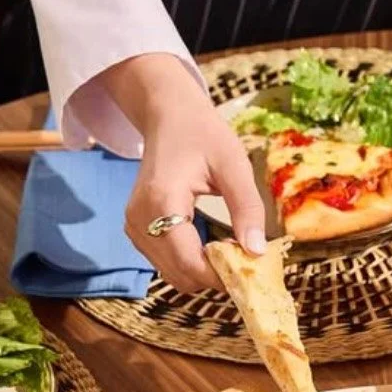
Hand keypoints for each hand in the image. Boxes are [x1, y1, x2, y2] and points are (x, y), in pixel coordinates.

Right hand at [103, 54, 266, 292]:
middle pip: (180, 275)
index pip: (189, 263)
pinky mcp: (136, 230)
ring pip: (173, 274)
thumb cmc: (201, 133)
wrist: (168, 115)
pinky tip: (212, 244)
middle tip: (246, 261)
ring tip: (231, 250)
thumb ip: (246, 208)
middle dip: (215, 276)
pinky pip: (166, 262)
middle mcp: (140, 220)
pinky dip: (191, 262)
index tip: (252, 272)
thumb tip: (257, 252)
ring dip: (204, 272)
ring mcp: (133, 227)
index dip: (222, 276)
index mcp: (162, 202)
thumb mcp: (234, 164)